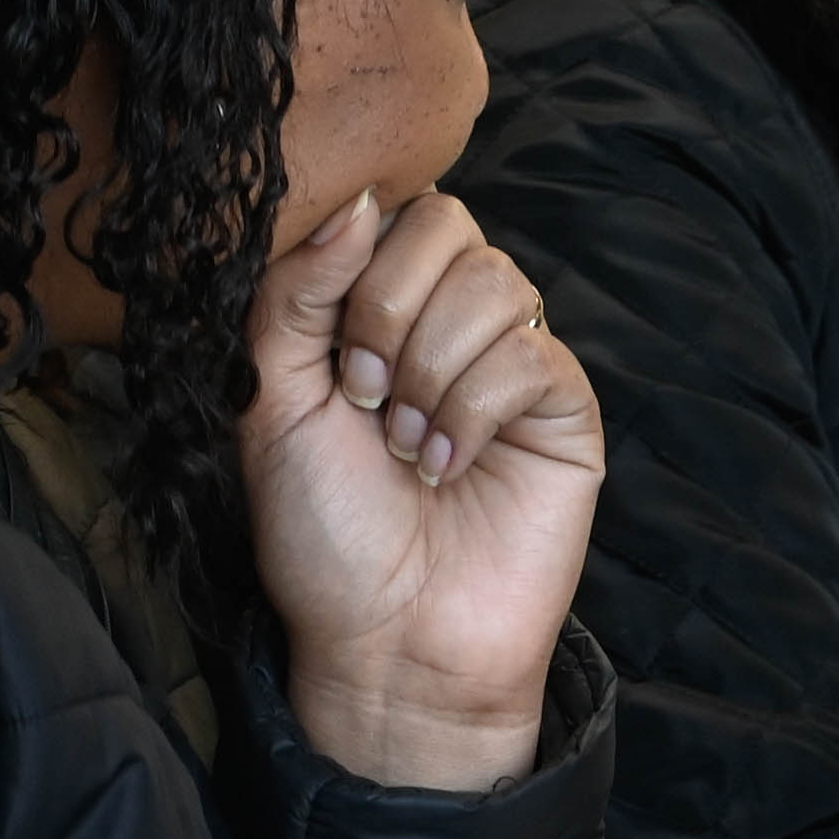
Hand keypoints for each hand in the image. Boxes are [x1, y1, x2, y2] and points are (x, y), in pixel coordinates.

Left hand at [248, 190, 600, 793]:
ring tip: (410, 446)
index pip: (396, 217)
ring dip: (432, 372)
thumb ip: (296, 294)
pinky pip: (532, 355)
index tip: (331, 366)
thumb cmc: (325, 533)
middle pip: (450, 230)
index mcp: (382, 313)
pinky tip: (451, 465)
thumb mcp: (271, 401)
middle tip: (369, 402)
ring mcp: (517, 362)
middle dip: (392, 316)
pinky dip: (473, 411)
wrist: (390, 635)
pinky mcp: (568, 408)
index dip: (359, 273)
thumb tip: (359, 202)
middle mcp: (454, 326)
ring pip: (495, 285)